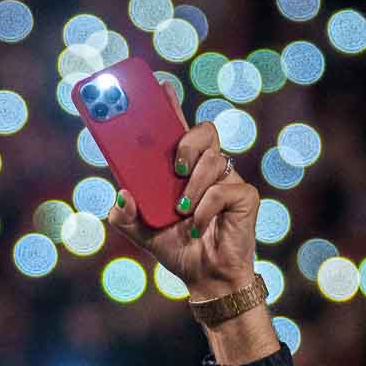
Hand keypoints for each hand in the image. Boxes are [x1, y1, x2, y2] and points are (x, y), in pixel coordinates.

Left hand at [105, 120, 258, 301]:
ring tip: (181, 210)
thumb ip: (123, 214)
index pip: (176, 127)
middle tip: (174, 167)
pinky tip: (196, 227)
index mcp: (181, 168)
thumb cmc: (177, 247)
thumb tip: (121, 195)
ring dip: (193, 187)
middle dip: (187, 141)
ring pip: (214, 160)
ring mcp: (228, 180)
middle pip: (204, 130)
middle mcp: (206, 168)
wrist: (205, 278)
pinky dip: (204, 210)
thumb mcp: (140, 231)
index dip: (169, 105)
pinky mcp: (245, 197)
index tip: (158, 87)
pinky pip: (224, 190)